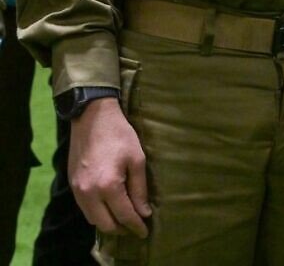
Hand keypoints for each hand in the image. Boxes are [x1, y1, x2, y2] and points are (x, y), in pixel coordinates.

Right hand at [69, 97, 150, 237]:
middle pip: (105, 224)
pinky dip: (97, 212)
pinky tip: (109, 207)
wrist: (91, 117)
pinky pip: (84, 208)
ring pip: (92, 219)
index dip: (136, 226)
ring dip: (108, 222)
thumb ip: (139, 189)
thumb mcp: (137, 159)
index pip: (124, 215)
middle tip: (135, 227)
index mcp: (108, 186)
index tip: (145, 232)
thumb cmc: (120, 135)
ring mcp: (77, 190)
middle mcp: (89, 193)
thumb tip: (143, 212)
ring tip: (124, 218)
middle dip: (121, 228)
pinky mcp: (71, 184)